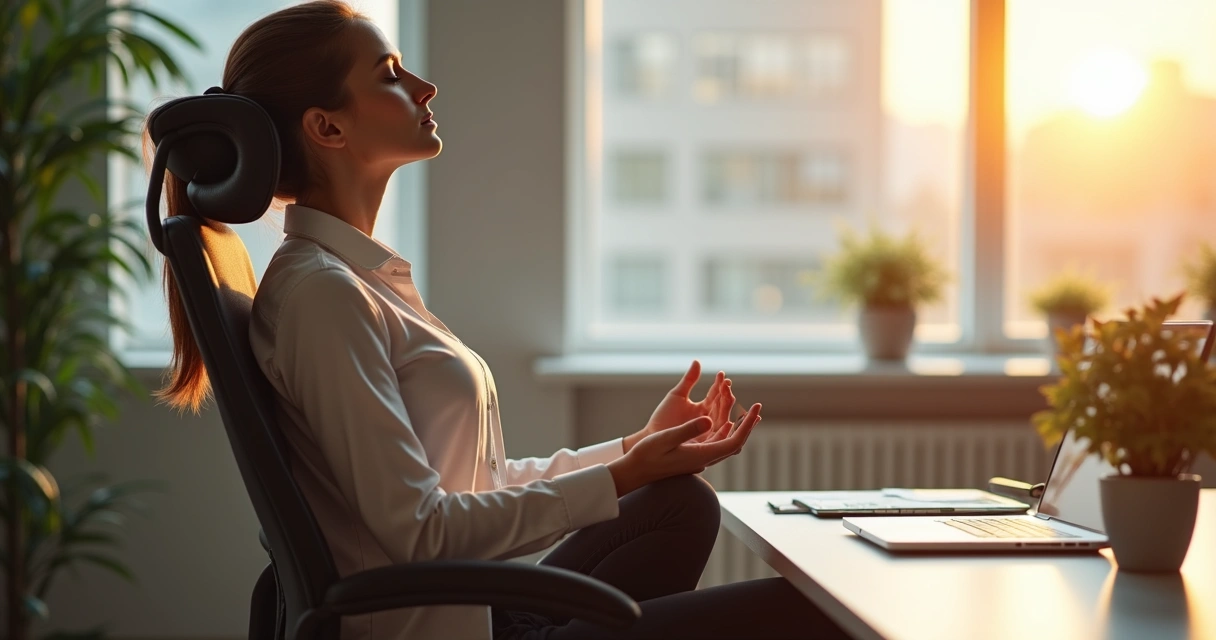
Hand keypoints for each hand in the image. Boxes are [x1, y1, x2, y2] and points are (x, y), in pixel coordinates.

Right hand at [607, 404, 761, 496]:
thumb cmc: (647, 455)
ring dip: (736, 428)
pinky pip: (716, 444)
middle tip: (757, 408)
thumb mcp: (667, 438)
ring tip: (744, 412)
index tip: (757, 409)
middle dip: (747, 425)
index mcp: (702, 455)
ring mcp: (699, 460)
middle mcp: (704, 460)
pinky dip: (724, 431)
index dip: (748, 425)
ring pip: (726, 444)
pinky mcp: (693, 458)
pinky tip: (722, 422)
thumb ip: (688, 429)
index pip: (734, 441)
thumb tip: (709, 419)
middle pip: (735, 443)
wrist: (636, 472)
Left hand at [622, 360, 736, 452]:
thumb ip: (689, 380)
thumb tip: (697, 361)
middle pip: (722, 406)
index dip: (719, 384)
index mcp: (703, 407)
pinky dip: (727, 430)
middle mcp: (709, 419)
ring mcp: (708, 431)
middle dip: (726, 395)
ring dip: (727, 408)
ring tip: (728, 396)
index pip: (716, 394)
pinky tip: (729, 422)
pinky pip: (720, 437)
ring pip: (723, 419)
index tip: (721, 374)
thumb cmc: (663, 417)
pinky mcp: (706, 444)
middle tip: (726, 384)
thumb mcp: (677, 395)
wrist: (652, 437)